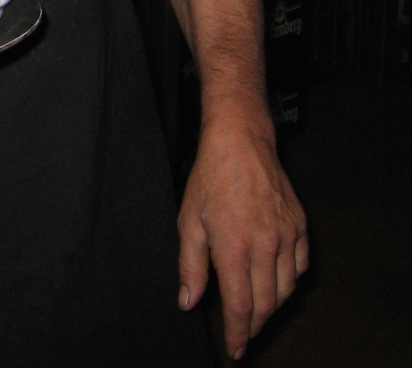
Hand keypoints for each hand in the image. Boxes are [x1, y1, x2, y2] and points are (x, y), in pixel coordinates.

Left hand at [178, 119, 308, 359]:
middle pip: (266, 303)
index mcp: (234, 247)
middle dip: (254, 324)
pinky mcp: (300, 227)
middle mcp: (265, 246)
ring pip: (286, 289)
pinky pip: (300, 267)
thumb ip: (190, 265)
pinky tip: (276, 282)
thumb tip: (189, 301)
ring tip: (256, 312)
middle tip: (243, 333)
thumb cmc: (209, 179)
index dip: (237, 332)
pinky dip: (289, 281)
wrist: (241, 143)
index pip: (239, 304)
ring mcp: (288, 236)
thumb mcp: (189, 221)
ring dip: (272, 306)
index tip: (235, 349)